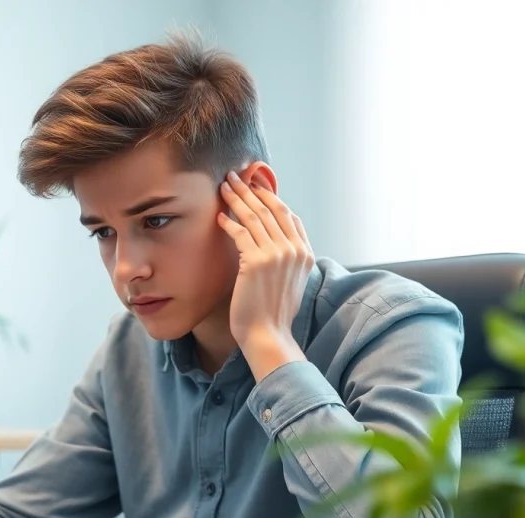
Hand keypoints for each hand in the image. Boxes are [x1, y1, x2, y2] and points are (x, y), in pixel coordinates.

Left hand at [217, 170, 312, 380]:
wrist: (268, 334)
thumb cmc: (273, 312)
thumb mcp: (289, 282)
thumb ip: (288, 259)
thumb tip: (276, 244)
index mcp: (305, 253)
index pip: (289, 216)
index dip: (271, 198)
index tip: (257, 186)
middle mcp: (294, 250)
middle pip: (271, 210)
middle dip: (251, 190)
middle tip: (235, 177)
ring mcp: (277, 255)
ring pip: (254, 217)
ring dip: (237, 198)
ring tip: (224, 187)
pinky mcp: (256, 262)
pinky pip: (240, 233)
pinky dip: (229, 222)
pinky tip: (219, 216)